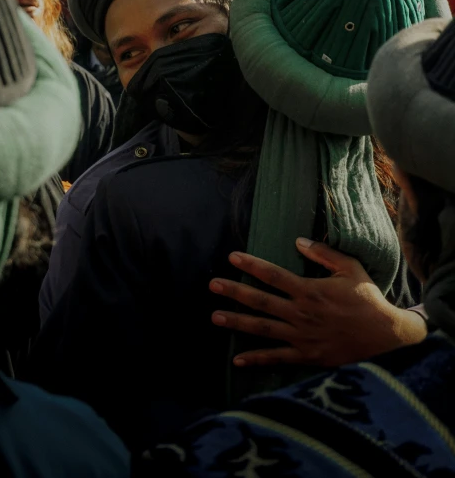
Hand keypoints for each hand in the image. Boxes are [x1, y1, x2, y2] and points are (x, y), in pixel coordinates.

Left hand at [209, 238, 426, 367]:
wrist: (386, 338)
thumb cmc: (368, 301)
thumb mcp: (351, 269)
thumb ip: (324, 254)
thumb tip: (298, 241)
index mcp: (310, 291)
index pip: (273, 275)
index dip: (251, 265)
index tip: (232, 257)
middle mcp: (301, 314)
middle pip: (261, 301)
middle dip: (235, 292)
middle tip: (213, 285)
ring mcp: (301, 337)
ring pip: (262, 329)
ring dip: (237, 323)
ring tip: (215, 317)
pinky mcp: (306, 357)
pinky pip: (277, 359)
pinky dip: (256, 359)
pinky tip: (237, 359)